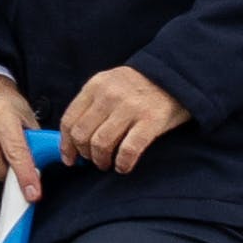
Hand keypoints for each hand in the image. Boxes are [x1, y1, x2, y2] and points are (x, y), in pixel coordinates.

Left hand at [53, 65, 186, 175]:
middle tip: (92, 161)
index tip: (69, 158)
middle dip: (84, 154)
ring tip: (107, 164)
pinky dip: (122, 163)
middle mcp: (110, 95)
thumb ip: (91, 104)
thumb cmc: (139, 86)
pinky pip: (128, 150)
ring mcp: (131, 107)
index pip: (69, 120)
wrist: (176, 76)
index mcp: (95, 85)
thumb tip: (72, 138)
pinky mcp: (151, 120)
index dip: (65, 144)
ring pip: (101, 144)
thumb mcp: (110, 84)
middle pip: (82, 135)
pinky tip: (123, 166)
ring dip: (101, 161)